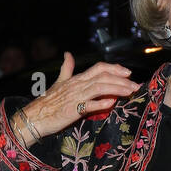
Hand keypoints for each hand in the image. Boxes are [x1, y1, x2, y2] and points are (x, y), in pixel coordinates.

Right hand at [12, 52, 141, 142]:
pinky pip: (89, 105)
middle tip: (136, 84)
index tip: (128, 72)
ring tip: (131, 91)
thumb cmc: (48, 102)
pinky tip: (112, 102)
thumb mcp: (59, 82)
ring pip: (100, 88)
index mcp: (76, 78)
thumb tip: (67, 54)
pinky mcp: (73, 110)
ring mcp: (76, 97)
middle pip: (103, 77)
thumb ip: (66, 68)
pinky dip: (101, 103)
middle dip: (122, 79)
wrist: (35, 116)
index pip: (99, 68)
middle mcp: (78, 85)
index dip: (114, 68)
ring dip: (117, 89)